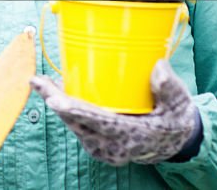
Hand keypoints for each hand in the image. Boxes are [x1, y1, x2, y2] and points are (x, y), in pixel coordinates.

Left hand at [30, 60, 200, 165]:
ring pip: (73, 125)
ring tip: (42, 83)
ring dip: (56, 104)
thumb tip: (158, 67)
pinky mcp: (98, 147)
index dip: (73, 110)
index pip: (98, 121)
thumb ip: (169, 87)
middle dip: (54, 100)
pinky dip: (65, 111)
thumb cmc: (175, 118)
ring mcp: (104, 149)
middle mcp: (114, 146)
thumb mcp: (179, 103)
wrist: (176, 143)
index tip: (53, 99)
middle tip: (37, 81)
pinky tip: (55, 93)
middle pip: (77, 122)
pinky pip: (76, 128)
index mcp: (132, 135)